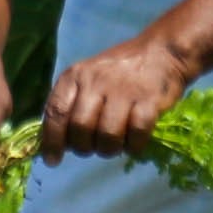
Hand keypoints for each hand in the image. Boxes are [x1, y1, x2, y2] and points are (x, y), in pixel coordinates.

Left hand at [39, 33, 195, 163]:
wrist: (160, 52)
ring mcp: (123, 90)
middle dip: (84, 147)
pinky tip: (133, 143)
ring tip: (114, 146)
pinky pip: (137, 133)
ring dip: (109, 149)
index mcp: (75, 76)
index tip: (53, 160)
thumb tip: (58, 143)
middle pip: (80, 127)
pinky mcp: (149, 99)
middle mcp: (95, 81)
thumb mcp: (87, 78)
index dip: (51, 140)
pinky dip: (133, 146)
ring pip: (107, 134)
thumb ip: (71, 105)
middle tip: (93, 148)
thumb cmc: (118, 71)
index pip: (55, 111)